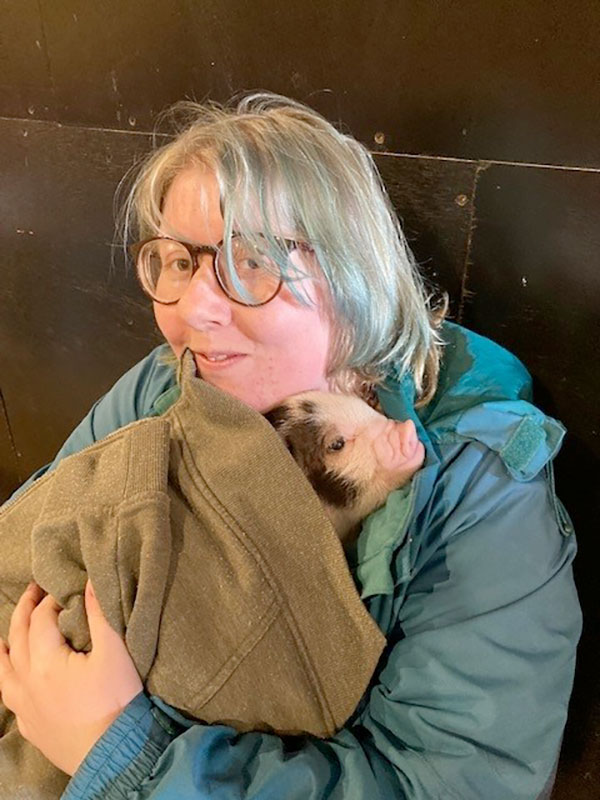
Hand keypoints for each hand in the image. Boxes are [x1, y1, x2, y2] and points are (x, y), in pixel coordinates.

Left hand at [0, 579, 142, 775]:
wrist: (113, 753)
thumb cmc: (116, 701)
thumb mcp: (114, 651)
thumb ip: (99, 614)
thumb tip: (89, 583)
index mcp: (46, 661)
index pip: (41, 619)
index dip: (52, 599)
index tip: (65, 589)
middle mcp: (27, 681)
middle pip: (17, 637)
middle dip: (24, 610)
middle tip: (33, 590)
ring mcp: (25, 706)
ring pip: (4, 669)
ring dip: (6, 644)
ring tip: (8, 632)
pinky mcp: (30, 726)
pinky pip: (10, 695)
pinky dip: (8, 677)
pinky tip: (15, 676)